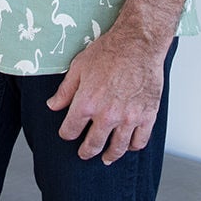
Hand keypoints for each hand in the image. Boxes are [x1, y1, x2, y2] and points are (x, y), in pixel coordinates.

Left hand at [47, 25, 167, 163]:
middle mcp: (107, 115)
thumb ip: (65, 90)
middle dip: (85, 151)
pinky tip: (128, 144)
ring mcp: (128, 118)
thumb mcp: (79, 67)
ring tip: (106, 158)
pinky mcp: (147, 116)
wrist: (139, 43)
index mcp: (86, 103)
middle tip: (85, 153)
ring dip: (109, 155)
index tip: (68, 133)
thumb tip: (53, 105)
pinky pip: (139, 141)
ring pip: (117, 148)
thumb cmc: (110, 51)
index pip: (70, 131)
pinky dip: (132, 146)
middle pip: (92, 145)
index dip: (66, 134)